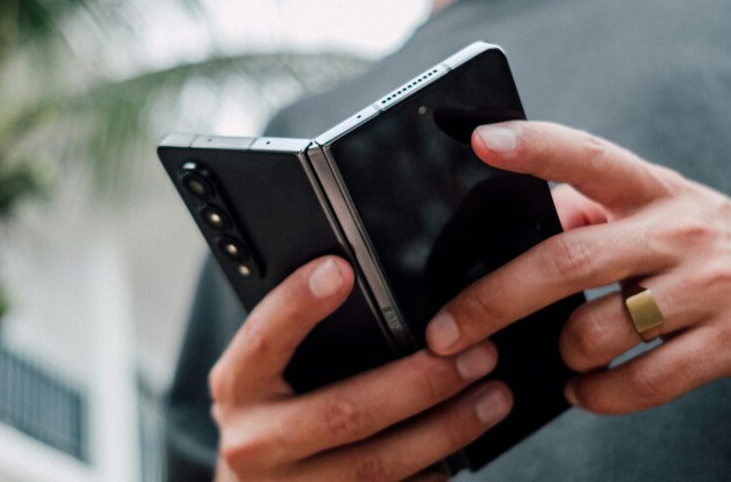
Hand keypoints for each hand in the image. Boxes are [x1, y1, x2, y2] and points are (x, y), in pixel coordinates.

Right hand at [210, 255, 511, 481]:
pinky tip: (463, 449)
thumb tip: (360, 281)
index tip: (341, 269)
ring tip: (493, 397)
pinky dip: (432, 474)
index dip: (298, 304)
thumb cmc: (269, 413)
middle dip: (419, 382)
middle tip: (476, 353)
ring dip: (445, 431)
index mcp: (237, 387)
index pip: (263, 338)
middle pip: (343, 413)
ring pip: (377, 466)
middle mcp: (255, 443)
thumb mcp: (265, 373)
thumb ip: (298, 338)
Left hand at [424, 121, 730, 412]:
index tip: (480, 140)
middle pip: (567, 260)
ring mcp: (710, 287)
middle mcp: (680, 230)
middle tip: (447, 331)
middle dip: (494, 300)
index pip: (587, 156)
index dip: (533, 146)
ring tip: (558, 359)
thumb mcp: (669, 211)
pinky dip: (599, 395)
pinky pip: (643, 382)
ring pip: (600, 329)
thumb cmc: (724, 247)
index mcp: (656, 190)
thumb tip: (529, 216)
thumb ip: (599, 212)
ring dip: (562, 354)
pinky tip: (587, 390)